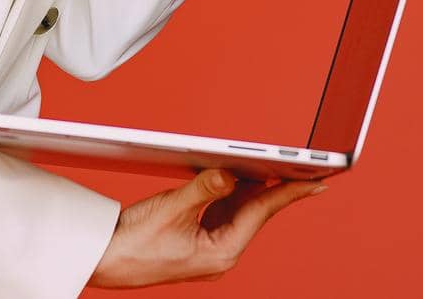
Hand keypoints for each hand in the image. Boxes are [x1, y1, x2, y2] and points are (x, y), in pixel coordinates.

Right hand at [86, 168, 326, 287]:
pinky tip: (233, 174)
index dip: (291, 193)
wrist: (105, 259)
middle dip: (274, 185)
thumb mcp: (172, 209)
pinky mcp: (198, 238)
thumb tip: (230, 173)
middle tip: (301, 164)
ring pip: (239, 209)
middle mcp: (220, 253)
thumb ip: (205, 188)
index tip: (317, 181)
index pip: (263, 213)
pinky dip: (229, 191)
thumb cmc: (133, 245)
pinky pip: (222, 210)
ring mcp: (209, 246)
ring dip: (249, 186)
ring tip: (270, 162)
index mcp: (221, 254)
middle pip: (255, 210)